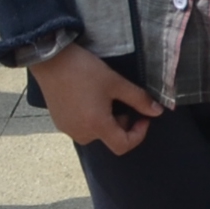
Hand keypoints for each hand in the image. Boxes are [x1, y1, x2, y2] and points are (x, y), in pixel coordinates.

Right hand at [34, 43, 160, 151]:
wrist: (52, 61)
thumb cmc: (85, 71)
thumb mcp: (116, 83)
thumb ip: (139, 99)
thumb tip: (157, 112)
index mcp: (96, 126)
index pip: (122, 146)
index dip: (138, 134)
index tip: (143, 117)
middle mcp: (81, 133)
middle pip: (110, 138)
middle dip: (123, 123)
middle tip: (122, 99)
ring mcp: (68, 129)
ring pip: (96, 133)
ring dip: (107, 120)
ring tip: (106, 97)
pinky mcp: (60, 123)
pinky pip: (82, 127)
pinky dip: (93, 118)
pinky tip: (91, 98)